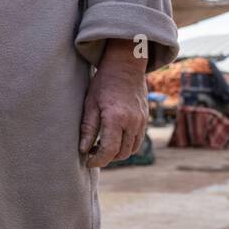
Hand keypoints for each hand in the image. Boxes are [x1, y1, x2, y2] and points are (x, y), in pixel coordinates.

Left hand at [79, 39, 148, 168]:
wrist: (125, 67)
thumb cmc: (104, 83)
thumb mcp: (90, 104)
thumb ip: (88, 128)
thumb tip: (83, 150)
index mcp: (116, 118)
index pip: (109, 150)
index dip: (98, 160)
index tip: (88, 161)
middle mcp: (132, 122)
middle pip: (122, 153)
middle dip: (107, 158)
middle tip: (93, 152)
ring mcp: (141, 122)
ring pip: (131, 150)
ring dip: (117, 153)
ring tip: (102, 146)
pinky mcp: (145, 120)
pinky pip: (138, 141)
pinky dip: (127, 145)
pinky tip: (114, 138)